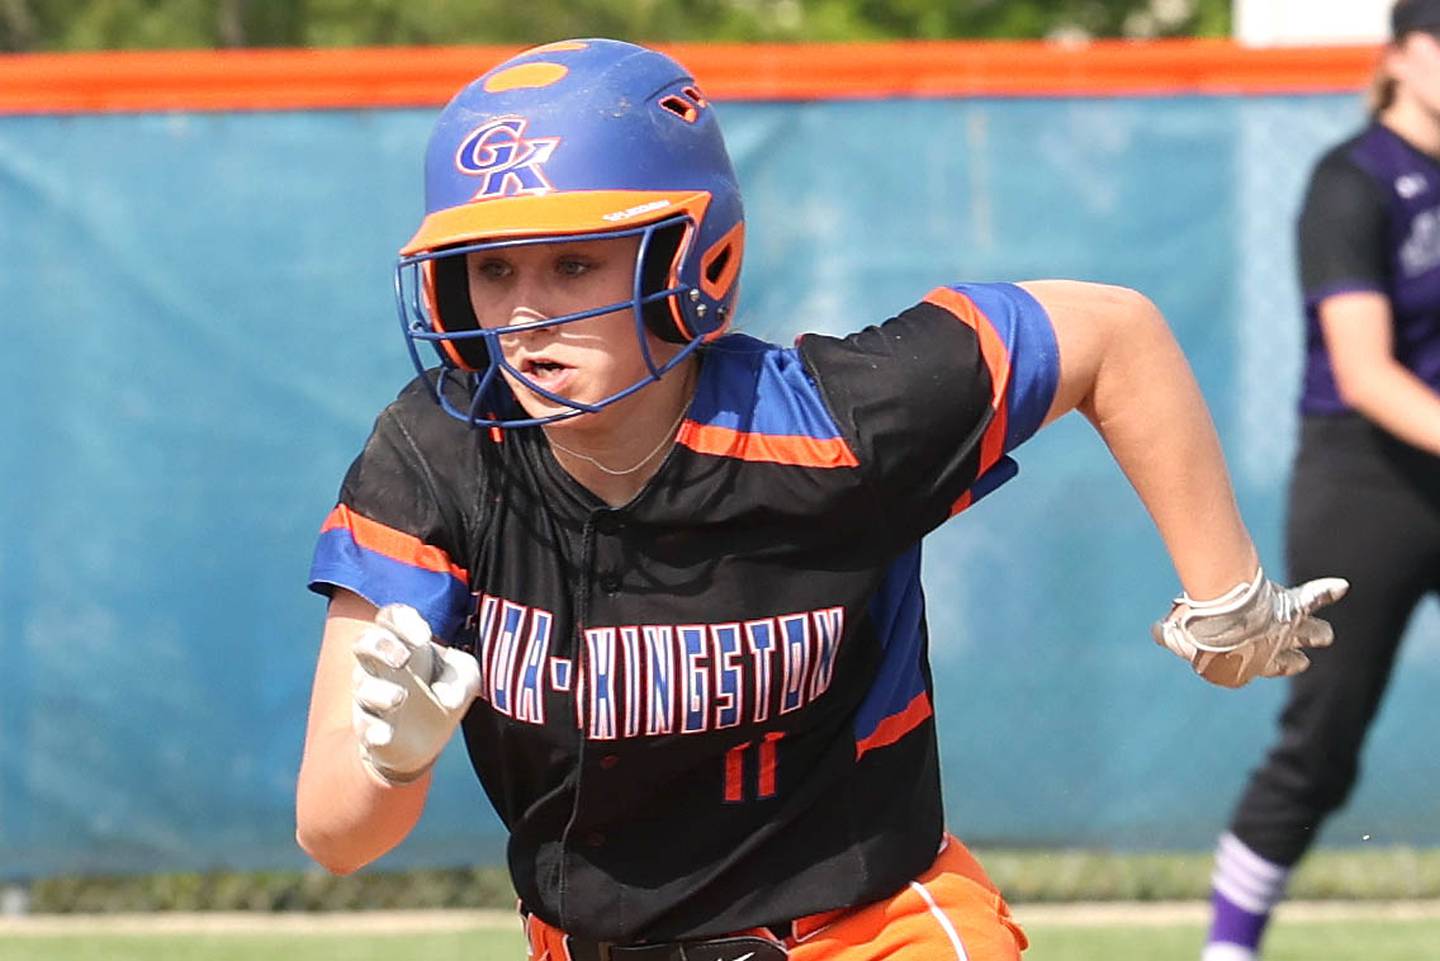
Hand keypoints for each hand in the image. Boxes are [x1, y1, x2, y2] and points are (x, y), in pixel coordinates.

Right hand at [351, 604, 480, 784]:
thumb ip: (463, 675)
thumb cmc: (442, 692)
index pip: (391, 618)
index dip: (402, 620)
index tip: (425, 636)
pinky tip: (384, 735)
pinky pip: (362, 726)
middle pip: (363, 642)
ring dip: (380, 691)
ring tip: (400, 697)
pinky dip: (372, 730)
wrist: (426, 741)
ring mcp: (371, 697)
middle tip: (403, 658)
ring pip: (362, 685)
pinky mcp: (369, 728)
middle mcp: (380, 665)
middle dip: (381, 646)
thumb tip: (445, 697)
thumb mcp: (466, 677)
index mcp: (403, 642)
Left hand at [1151, 569, 1348, 687]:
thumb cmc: (1195, 632)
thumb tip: (1156, 631)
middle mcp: (1272, 653)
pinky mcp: (1291, 608)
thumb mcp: (1176, 635)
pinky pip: (1315, 598)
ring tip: (1325, 635)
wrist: (1219, 619)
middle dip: (1295, 659)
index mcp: (1246, 666)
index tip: (1260, 664)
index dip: (1260, 666)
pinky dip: (1327, 590)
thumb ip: (1168, 633)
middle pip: (1292, 659)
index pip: (1257, 669)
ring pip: (1313, 634)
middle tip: (1302, 660)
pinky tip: (1341, 585)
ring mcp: (1285, 631)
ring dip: (1317, 633)